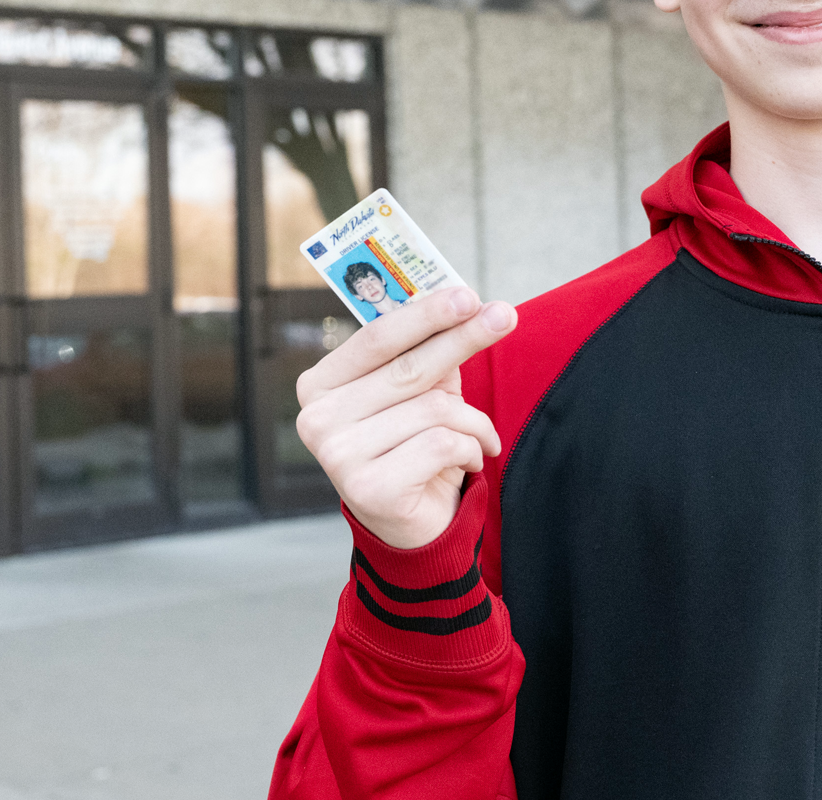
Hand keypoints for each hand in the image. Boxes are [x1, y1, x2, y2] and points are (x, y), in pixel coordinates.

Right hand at [296, 287, 516, 548]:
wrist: (411, 526)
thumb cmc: (413, 445)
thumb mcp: (418, 393)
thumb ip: (428, 352)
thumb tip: (467, 306)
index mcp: (320, 384)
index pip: (377, 337)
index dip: (426, 313)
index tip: (467, 295)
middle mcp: (317, 418)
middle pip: (409, 367)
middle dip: (463, 338)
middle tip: (504, 316)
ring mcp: (337, 456)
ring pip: (434, 409)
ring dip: (473, 420)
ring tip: (480, 436)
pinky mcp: (368, 489)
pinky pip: (442, 445)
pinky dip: (470, 448)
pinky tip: (469, 460)